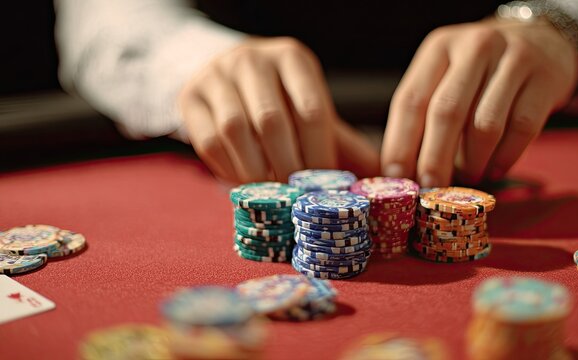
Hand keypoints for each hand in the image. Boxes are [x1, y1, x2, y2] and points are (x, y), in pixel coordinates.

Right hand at [179, 37, 378, 182]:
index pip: (313, 110)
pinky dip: (227, 169)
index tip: (324, 186)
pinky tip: (244, 183)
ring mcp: (216, 75)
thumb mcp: (311, 109)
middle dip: (288, 167)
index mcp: (292, 58)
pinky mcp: (189, 97)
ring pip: (236, 130)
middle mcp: (251, 59)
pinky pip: (206, 140)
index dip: (320, 154)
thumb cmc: (281, 101)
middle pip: (272, 121)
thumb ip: (342, 142)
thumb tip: (384, 180)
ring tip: (271, 195)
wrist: (229, 76)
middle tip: (298, 198)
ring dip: (256, 171)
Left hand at [381, 19, 577, 185]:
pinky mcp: (546, 78)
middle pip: (447, 112)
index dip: (401, 143)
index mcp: (439, 47)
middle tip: (430, 188)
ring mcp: (514, 59)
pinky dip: (505, 158)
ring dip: (472, 162)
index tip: (397, 176)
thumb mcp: (446, 75)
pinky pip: (522, 128)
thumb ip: (425, 114)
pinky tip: (494, 170)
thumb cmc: (480, 70)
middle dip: (434, 158)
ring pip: (486, 124)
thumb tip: (406, 171)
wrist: (543, 39)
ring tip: (467, 178)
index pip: (412, 100)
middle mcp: (475, 47)